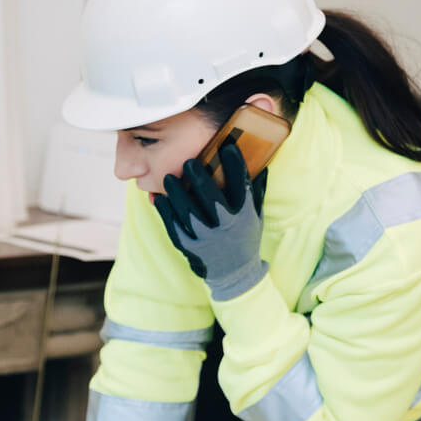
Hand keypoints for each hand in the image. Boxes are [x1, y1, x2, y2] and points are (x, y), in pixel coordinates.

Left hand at [153, 141, 269, 300]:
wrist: (235, 274)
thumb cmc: (246, 239)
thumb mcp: (256, 216)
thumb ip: (256, 190)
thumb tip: (261, 162)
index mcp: (244, 215)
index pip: (241, 184)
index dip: (235, 164)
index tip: (228, 146)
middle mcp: (226, 226)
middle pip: (211, 197)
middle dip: (199, 177)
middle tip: (188, 161)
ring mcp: (206, 238)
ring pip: (188, 211)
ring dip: (177, 192)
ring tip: (168, 177)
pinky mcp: (190, 247)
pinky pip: (174, 226)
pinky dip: (165, 211)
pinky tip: (159, 198)